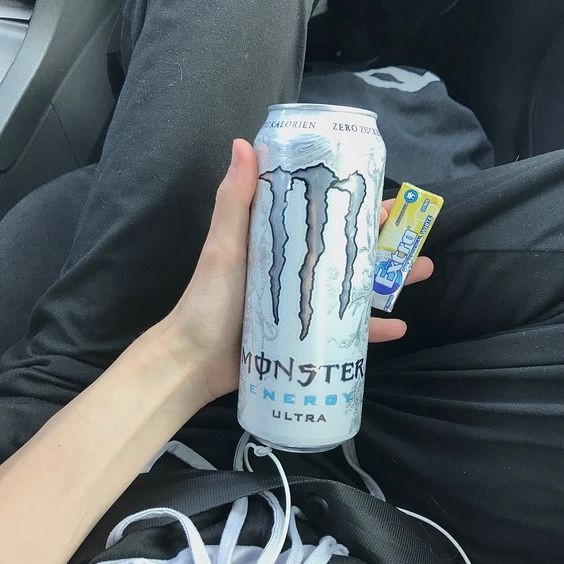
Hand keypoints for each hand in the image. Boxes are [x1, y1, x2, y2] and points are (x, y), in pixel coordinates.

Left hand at [163, 139, 432, 404]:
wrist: (196, 361)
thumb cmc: (209, 301)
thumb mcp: (224, 249)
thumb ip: (235, 201)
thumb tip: (245, 143)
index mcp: (280, 244)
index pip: (324, 218)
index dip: (355, 206)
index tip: (385, 198)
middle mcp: (297, 271)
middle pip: (348, 251)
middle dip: (384, 242)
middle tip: (416, 237)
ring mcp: (305, 304)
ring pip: (355, 288)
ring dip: (390, 281)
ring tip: (421, 271)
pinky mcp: (307, 336)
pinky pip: (347, 332)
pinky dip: (372, 330)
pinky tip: (398, 328)